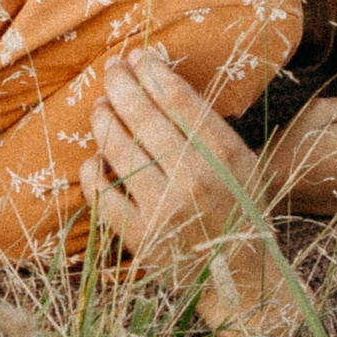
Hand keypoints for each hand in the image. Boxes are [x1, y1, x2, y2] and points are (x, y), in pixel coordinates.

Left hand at [83, 55, 300, 336]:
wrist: (242, 280)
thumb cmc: (240, 209)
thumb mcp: (241, 161)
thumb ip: (205, 123)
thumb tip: (155, 73)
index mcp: (226, 156)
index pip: (179, 98)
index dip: (153, 71)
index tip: (140, 57)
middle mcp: (195, 180)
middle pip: (142, 116)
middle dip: (121, 85)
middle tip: (112, 70)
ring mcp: (164, 210)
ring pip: (117, 149)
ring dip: (103, 120)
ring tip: (101, 106)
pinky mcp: (140, 238)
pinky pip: (101, 193)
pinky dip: (94, 170)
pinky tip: (97, 158)